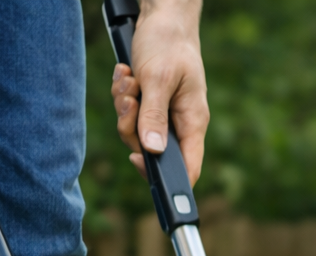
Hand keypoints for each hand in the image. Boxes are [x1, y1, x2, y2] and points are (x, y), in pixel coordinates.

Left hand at [110, 0, 206, 184]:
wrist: (163, 17)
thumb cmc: (169, 45)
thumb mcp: (158, 79)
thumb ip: (154, 116)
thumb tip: (151, 151)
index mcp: (193, 121)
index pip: (189, 166)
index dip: (167, 177)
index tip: (138, 162)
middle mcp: (180, 122)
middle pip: (151, 149)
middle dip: (131, 126)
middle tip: (131, 100)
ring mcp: (165, 113)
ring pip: (136, 130)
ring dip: (124, 106)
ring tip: (129, 80)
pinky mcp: (151, 103)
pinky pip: (130, 113)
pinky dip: (123, 94)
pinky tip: (127, 74)